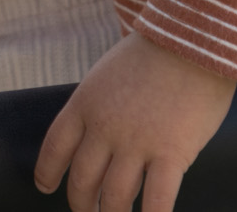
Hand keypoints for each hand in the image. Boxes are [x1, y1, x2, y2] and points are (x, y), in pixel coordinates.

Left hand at [36, 32, 235, 211]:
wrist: (192, 41)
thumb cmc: (155, 53)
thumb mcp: (107, 73)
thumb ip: (98, 104)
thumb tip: (100, 133)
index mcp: (84, 103)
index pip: (55, 147)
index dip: (48, 172)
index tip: (45, 187)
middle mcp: (104, 127)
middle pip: (83, 180)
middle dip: (82, 204)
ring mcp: (136, 142)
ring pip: (115, 197)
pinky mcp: (172, 153)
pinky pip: (157, 200)